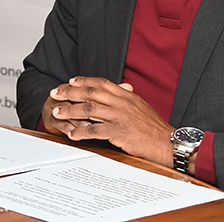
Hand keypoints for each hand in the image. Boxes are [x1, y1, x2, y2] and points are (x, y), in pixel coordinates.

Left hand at [45, 77, 174, 166]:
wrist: (168, 143)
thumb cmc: (155, 128)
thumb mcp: (141, 107)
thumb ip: (128, 97)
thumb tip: (122, 88)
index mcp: (127, 95)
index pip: (101, 83)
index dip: (84, 81)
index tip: (70, 81)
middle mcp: (122, 103)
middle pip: (90, 93)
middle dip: (69, 92)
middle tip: (55, 94)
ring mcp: (120, 117)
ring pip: (89, 109)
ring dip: (69, 111)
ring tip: (57, 113)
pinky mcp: (119, 132)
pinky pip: (95, 130)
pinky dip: (81, 132)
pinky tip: (72, 134)